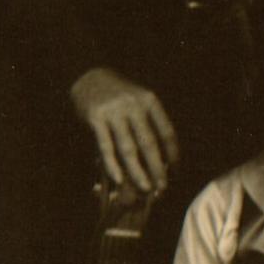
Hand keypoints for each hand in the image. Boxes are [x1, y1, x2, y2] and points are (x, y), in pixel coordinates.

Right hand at [70, 67, 177, 192]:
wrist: (87, 76)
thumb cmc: (118, 94)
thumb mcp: (139, 100)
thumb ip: (148, 122)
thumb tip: (161, 156)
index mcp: (149, 101)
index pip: (166, 132)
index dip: (173, 153)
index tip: (176, 170)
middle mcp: (133, 106)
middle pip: (149, 143)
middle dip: (157, 167)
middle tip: (163, 186)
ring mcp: (114, 112)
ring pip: (128, 148)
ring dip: (137, 171)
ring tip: (146, 187)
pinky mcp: (95, 119)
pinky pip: (106, 146)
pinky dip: (113, 164)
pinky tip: (119, 179)